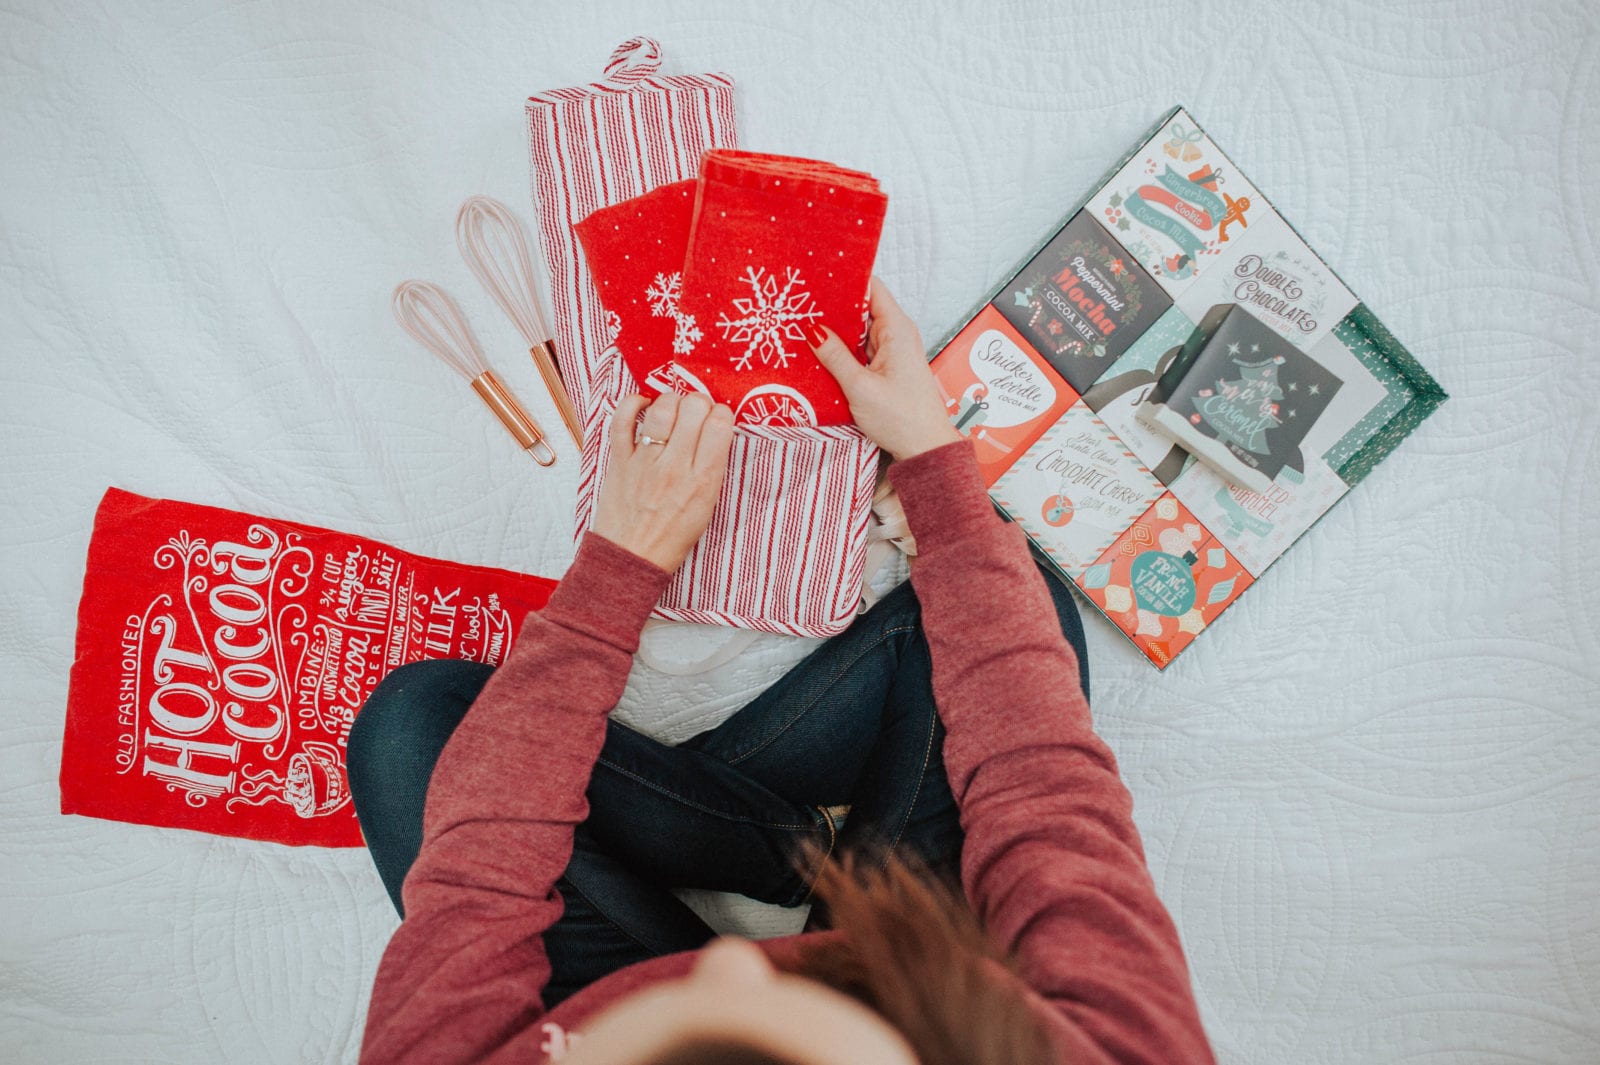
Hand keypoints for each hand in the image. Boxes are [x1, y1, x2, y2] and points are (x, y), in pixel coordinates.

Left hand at [591, 392, 735, 571]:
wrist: (631, 558)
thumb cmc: (672, 536)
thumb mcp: (707, 507)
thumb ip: (712, 469)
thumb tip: (715, 431)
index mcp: (703, 481)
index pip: (720, 425)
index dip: (722, 414)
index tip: (718, 419)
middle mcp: (675, 467)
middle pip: (693, 408)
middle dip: (699, 403)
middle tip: (696, 413)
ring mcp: (645, 461)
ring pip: (662, 408)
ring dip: (671, 401)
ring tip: (673, 411)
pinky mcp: (619, 460)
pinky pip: (622, 420)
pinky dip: (632, 403)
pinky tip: (643, 404)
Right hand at [809, 277, 961, 460]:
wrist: (925, 448)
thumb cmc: (901, 418)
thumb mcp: (860, 387)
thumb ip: (835, 356)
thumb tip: (813, 330)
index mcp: (896, 329)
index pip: (871, 288)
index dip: (845, 280)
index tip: (818, 280)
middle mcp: (897, 334)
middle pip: (862, 308)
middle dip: (834, 307)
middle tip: (801, 305)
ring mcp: (892, 351)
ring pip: (859, 331)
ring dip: (836, 331)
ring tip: (803, 326)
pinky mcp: (887, 368)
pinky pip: (862, 350)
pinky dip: (844, 350)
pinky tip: (821, 353)